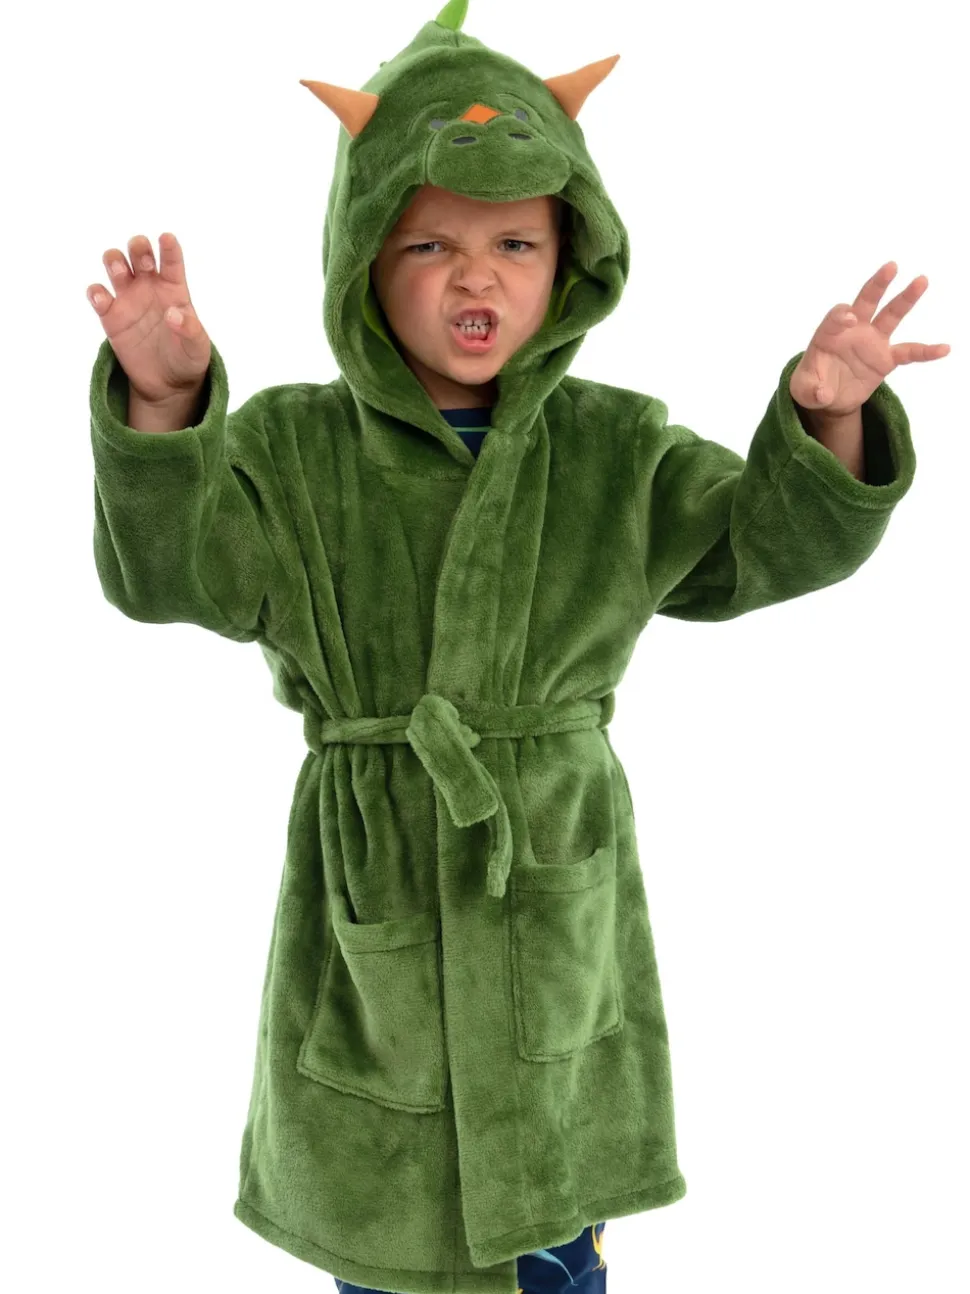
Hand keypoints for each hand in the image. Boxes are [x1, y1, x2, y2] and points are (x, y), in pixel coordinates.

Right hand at [86, 232, 211, 405]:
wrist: (168, 384)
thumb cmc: (187, 358)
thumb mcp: (197, 347)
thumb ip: (190, 329)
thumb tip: (173, 313)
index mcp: (174, 288)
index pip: (171, 260)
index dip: (168, 247)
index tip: (166, 238)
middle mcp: (149, 286)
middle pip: (138, 253)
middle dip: (138, 248)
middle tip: (144, 263)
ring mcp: (128, 299)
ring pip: (115, 265)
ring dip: (114, 261)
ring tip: (120, 272)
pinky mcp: (111, 317)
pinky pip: (98, 296)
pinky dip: (96, 292)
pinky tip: (103, 299)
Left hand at [789, 262, 949, 416]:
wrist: (829, 398)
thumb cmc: (811, 386)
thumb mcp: (803, 390)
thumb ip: (810, 391)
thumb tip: (822, 394)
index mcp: (828, 334)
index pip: (835, 317)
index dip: (841, 316)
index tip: (850, 318)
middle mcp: (853, 331)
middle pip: (866, 302)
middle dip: (877, 284)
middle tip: (890, 267)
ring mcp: (872, 341)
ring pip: (891, 316)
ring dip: (905, 299)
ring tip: (921, 281)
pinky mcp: (885, 357)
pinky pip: (909, 352)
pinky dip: (925, 352)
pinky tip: (944, 349)